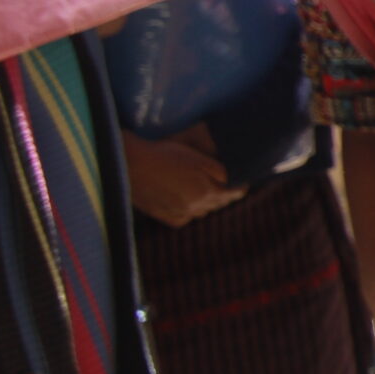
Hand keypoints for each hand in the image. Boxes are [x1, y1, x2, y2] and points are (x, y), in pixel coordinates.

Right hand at [121, 129, 244, 226]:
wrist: (131, 165)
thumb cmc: (165, 156)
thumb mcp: (196, 157)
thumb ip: (217, 170)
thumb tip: (229, 180)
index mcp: (206, 192)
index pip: (230, 195)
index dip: (238, 190)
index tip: (244, 186)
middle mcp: (194, 208)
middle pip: (216, 204)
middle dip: (223, 196)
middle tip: (227, 189)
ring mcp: (178, 214)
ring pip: (200, 212)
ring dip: (206, 204)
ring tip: (208, 195)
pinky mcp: (164, 217)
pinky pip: (184, 217)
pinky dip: (189, 211)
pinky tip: (188, 203)